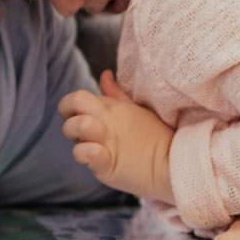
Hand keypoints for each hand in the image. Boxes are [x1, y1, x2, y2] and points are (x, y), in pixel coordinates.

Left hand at [58, 71, 174, 203]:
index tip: (81, 118)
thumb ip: (116, 93)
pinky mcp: (107, 164)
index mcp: (113, 107)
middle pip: (73, 100)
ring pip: (77, 125)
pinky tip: (94, 155)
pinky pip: (87, 152)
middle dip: (67, 114)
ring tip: (89, 143)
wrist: (172, 164)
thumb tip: (105, 75)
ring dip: (75, 135)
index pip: (78, 95)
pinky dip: (84, 153)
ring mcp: (107, 141)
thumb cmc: (154, 137)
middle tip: (79, 129)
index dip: (71, 106)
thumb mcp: (136, 109)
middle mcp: (108, 120)